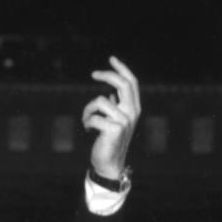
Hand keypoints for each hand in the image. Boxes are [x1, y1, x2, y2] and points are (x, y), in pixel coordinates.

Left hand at [82, 56, 140, 178]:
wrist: (109, 163)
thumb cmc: (109, 141)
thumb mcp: (115, 121)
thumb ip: (116, 107)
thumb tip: (111, 94)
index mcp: (134, 108)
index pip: (132, 82)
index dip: (122, 69)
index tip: (111, 58)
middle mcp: (132, 112)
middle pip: (122, 84)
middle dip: (107, 75)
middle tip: (93, 74)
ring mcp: (125, 121)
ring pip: (100, 101)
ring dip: (88, 109)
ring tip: (87, 121)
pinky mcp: (114, 129)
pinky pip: (93, 116)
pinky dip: (86, 121)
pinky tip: (88, 129)